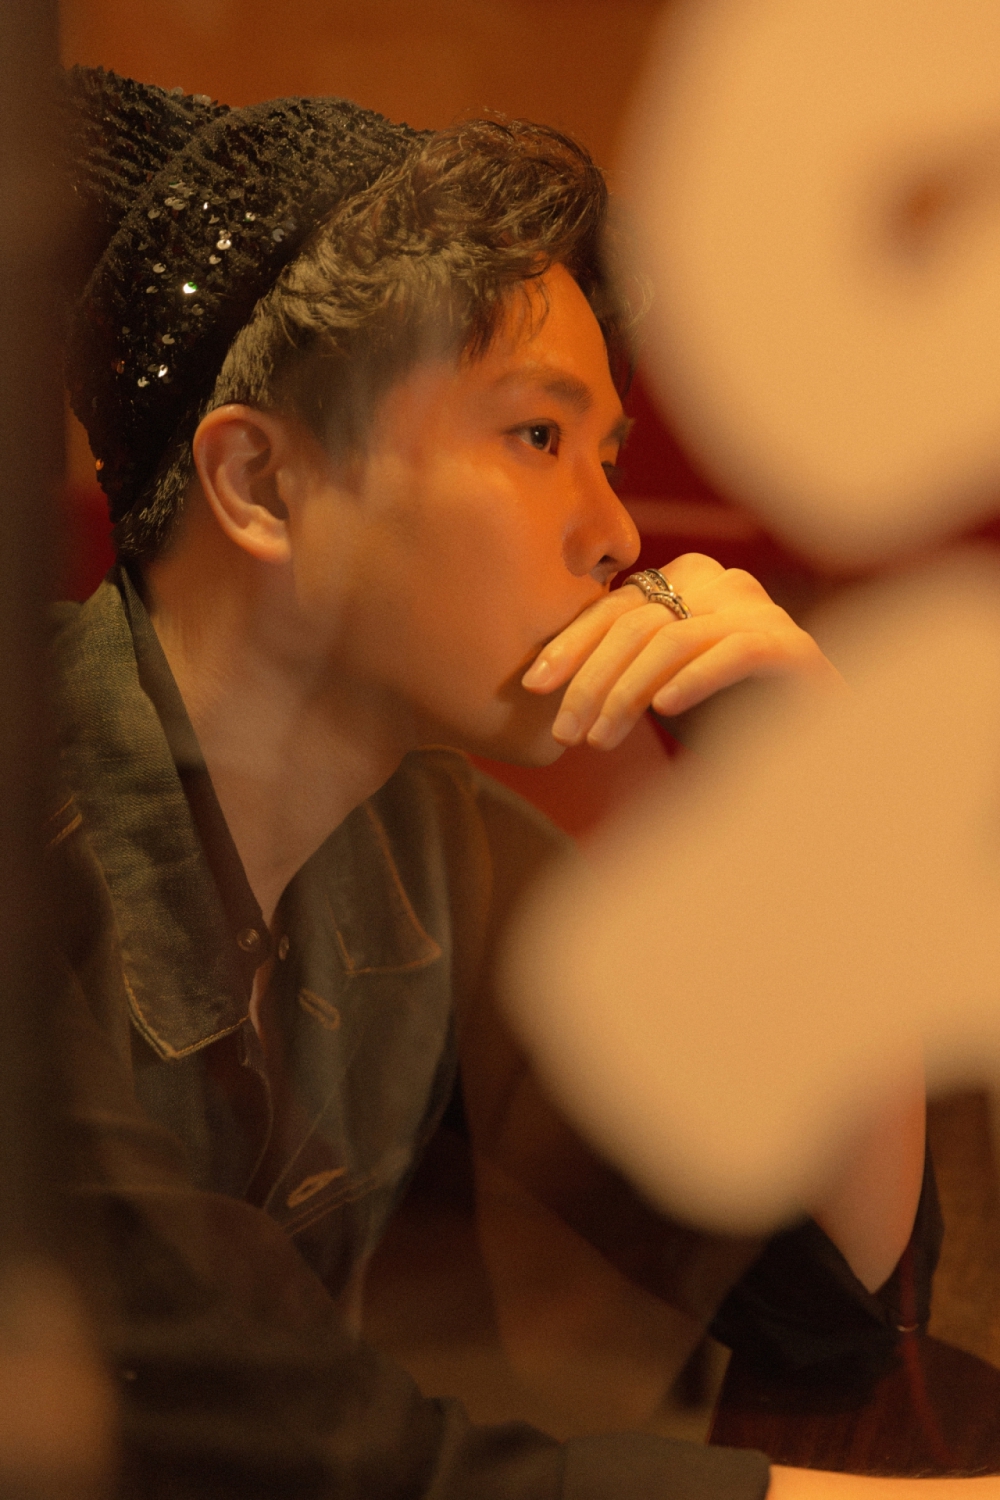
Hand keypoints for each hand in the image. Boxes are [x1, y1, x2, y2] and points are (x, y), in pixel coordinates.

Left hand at [521, 553, 842, 750]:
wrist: (818, 735)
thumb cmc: (730, 710)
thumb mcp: (661, 681)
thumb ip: (619, 668)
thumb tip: (543, 682)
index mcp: (686, 581)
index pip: (613, 607)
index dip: (569, 645)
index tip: (532, 686)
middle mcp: (722, 583)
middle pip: (635, 624)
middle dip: (590, 680)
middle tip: (566, 732)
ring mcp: (760, 611)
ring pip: (672, 640)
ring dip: (626, 694)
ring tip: (601, 738)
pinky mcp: (792, 646)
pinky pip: (732, 652)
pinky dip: (694, 679)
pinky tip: (664, 710)